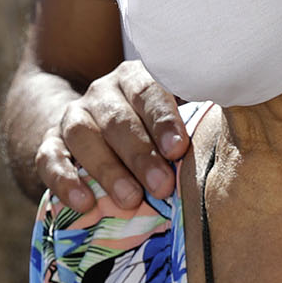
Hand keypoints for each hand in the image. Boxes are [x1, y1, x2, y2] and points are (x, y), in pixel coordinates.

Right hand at [34, 60, 188, 213]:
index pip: (148, 91)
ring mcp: (73, 117)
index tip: (178, 149)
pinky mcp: (50, 142)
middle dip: (141, 154)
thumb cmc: (154, 133)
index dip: (163, 120)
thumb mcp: (175, 122)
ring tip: (130, 199)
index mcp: (136, 80)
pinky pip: (49, 157)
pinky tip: (83, 202)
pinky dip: (64, 179)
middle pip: (117, 119)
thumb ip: (195, 126)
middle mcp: (103, 94)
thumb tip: (233, 140)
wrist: (97, 128)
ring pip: (82, 135)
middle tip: (162, 186)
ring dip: (107, 168)